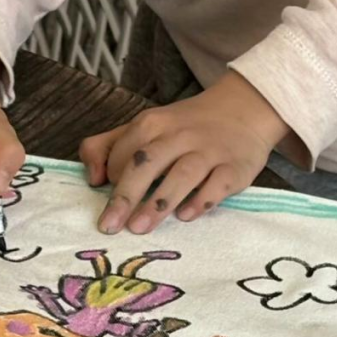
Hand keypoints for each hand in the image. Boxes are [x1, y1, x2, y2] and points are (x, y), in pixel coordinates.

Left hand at [78, 71, 288, 233]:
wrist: (244, 108)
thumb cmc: (184, 127)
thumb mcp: (146, 127)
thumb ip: (109, 146)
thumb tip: (93, 178)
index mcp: (153, 123)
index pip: (124, 152)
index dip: (113, 177)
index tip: (110, 200)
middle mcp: (181, 135)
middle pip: (148, 162)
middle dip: (126, 194)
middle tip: (110, 225)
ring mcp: (210, 151)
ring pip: (183, 174)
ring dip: (159, 202)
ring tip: (139, 227)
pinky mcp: (235, 167)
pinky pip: (218, 184)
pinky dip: (202, 200)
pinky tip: (185, 216)